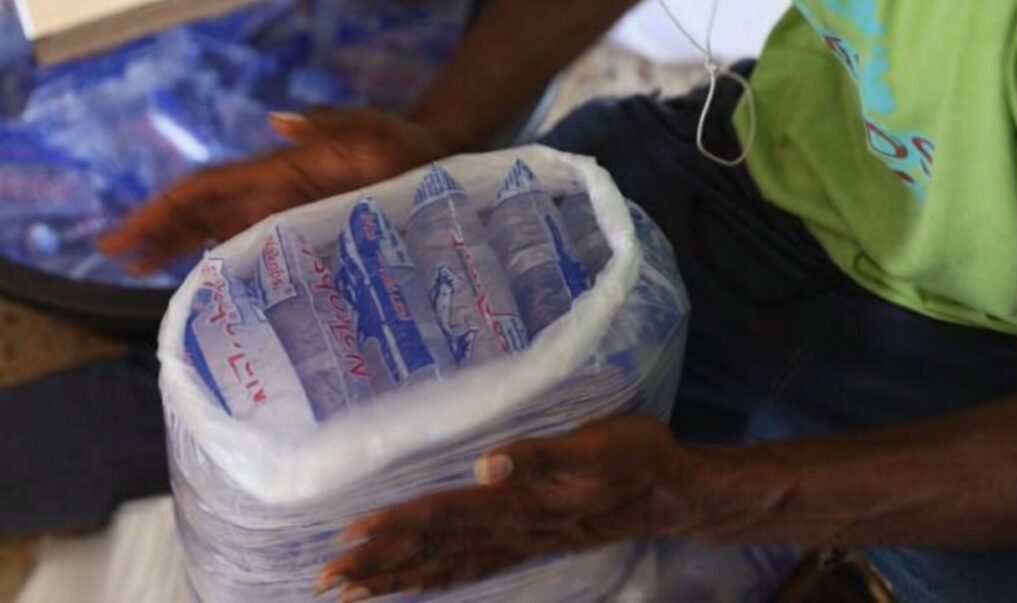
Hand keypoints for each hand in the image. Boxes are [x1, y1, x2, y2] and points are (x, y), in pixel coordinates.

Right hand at [98, 107, 449, 273]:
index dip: (164, 211)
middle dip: (161, 233)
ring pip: (224, 230)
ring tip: (144, 272)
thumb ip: (329, 124)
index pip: (208, 189)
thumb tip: (276, 122)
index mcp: (281, 170)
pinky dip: (227, 257)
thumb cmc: (406, 145)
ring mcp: (292, 211)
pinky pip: (258, 244)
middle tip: (119, 262)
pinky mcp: (311, 228)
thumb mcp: (372, 130)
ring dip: (183, 247)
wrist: (437, 156)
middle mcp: (277, 192)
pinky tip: (210, 278)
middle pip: (205, 213)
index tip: (125, 234)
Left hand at [318, 416, 692, 600]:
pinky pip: (473, 569)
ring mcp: (520, 543)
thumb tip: (485, 465)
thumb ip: (540, 455)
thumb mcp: (593, 445)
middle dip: (380, 565)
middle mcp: (512, 530)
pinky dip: (437, 578)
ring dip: (399, 578)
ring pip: (448, 566)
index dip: (397, 527)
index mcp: (520, 503)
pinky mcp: (530, 544)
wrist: (669, 492)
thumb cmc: (632, 457)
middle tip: (330, 579)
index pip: (445, 517)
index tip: (350, 538)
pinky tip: (418, 583)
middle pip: (435, 550)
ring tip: (355, 591)